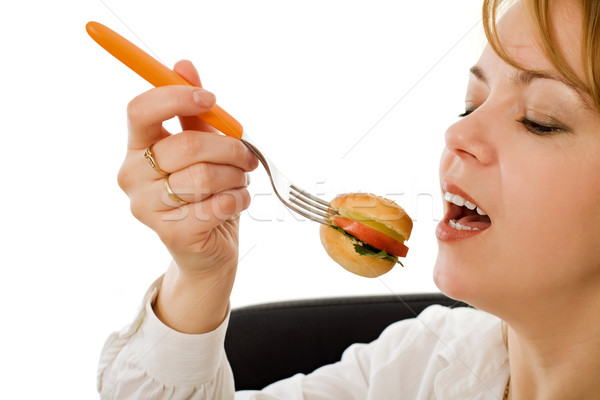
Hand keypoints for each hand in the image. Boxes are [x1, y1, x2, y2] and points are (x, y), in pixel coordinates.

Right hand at [117, 60, 257, 331]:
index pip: (140, 110)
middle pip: (185, 145)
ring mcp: (147, 208)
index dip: (176, 97)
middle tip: (247, 156)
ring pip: (204, 176)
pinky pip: (218, 204)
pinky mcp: (172, 233)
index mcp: (136, 148)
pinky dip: (239, 199)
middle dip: (229, 148)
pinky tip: (236, 202)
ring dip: (236, 177)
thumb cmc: (204, 192)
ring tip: (240, 181)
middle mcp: (132, 177)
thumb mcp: (201, 147)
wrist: (206, 248)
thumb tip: (184, 64)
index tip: (210, 98)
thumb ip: (193, 111)